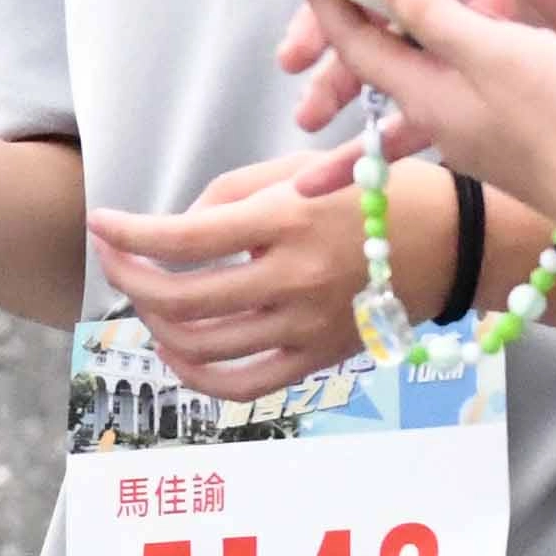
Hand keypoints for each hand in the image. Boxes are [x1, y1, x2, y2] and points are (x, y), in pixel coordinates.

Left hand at [81, 149, 383, 400]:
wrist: (454, 242)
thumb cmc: (376, 191)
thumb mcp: (302, 169)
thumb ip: (231, 196)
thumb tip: (176, 232)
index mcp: (288, 221)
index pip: (184, 238)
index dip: (129, 234)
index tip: (101, 223)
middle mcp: (293, 279)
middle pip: (180, 299)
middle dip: (130, 278)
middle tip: (115, 258)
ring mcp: (305, 327)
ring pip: (200, 346)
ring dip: (156, 323)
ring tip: (147, 299)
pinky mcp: (317, 359)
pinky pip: (241, 386)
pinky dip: (194, 375)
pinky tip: (176, 350)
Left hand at [307, 0, 555, 217]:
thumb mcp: (490, 50)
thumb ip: (431, 12)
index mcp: (425, 93)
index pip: (355, 43)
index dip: (327, 0)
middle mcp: (441, 117)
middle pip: (384, 60)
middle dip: (364, 17)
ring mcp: (478, 132)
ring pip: (433, 68)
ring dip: (427, 23)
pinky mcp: (514, 138)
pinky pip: (474, 81)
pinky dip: (473, 41)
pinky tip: (494, 24)